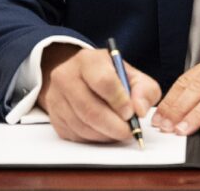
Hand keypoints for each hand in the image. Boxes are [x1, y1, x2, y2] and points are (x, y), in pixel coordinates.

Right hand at [37, 44, 161, 142]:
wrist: (82, 78)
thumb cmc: (111, 77)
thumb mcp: (133, 76)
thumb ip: (144, 90)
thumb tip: (139, 110)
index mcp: (88, 60)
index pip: (103, 81)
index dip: (119, 101)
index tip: (131, 113)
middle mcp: (66, 76)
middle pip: (90, 109)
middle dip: (114, 126)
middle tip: (129, 131)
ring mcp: (56, 97)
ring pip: (82, 125)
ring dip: (105, 134)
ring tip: (119, 131)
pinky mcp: (54, 117)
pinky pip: (75, 135)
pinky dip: (94, 138)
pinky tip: (104, 131)